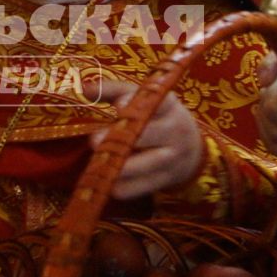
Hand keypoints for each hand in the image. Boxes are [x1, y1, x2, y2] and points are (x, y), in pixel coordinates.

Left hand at [91, 83, 205, 199]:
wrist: (192, 149)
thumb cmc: (158, 118)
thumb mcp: (146, 101)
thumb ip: (116, 92)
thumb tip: (84, 89)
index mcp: (169, 106)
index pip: (159, 102)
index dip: (139, 104)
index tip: (118, 106)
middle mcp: (175, 131)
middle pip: (150, 134)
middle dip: (123, 138)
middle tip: (93, 141)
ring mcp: (173, 157)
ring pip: (147, 163)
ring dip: (121, 166)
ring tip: (98, 166)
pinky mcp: (166, 179)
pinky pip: (144, 186)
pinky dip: (126, 187)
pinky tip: (110, 185)